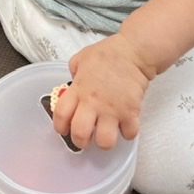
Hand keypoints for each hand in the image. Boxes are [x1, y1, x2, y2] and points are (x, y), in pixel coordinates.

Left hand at [52, 34, 150, 149]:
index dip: (59, 126)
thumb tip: (73, 80)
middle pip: (80, 135)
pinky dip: (127, 133)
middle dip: (80, 141)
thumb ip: (74, 71)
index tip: (64, 128)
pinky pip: (128, 134)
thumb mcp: (82, 57)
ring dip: (104, 141)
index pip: (61, 115)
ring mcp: (112, 110)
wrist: (134, 52)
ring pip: (104, 142)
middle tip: (84, 137)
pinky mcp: (130, 113)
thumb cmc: (108, 53)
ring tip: (105, 133)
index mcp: (79, 89)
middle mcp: (93, 103)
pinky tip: (125, 124)